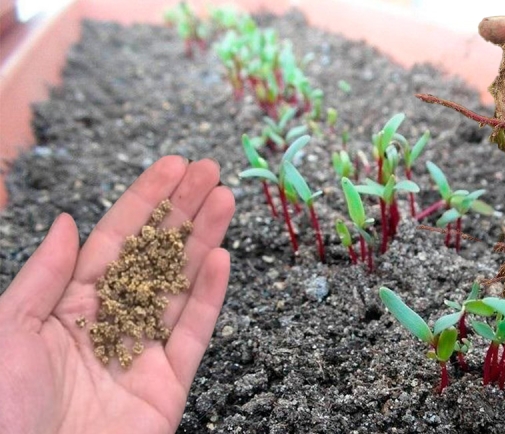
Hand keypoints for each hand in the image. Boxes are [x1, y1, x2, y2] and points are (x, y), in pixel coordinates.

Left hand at [0, 157, 234, 432]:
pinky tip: (222, 258)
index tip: (172, 167)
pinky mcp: (167, 385)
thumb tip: (70, 223)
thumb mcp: (8, 331)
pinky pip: (192, 334)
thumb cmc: (2, 411)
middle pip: (155, 256)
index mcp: (67, 307)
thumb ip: (45, 276)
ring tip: (225, 199)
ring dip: (204, 242)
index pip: (114, 242)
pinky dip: (211, 297)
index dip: (144, 202)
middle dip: (183, 212)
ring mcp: (141, 354)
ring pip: (180, 286)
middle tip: (210, 171)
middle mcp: (109, 324)